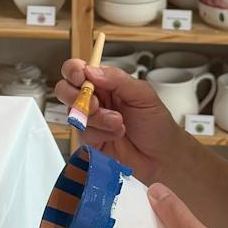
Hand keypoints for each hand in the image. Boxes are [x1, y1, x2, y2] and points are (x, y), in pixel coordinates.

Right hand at [53, 60, 186, 185]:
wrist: (162, 158)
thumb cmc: (156, 124)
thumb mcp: (143, 95)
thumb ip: (117, 79)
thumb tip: (90, 70)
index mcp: (105, 83)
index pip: (78, 70)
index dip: (73, 71)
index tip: (80, 77)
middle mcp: (94, 100)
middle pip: (65, 90)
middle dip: (77, 97)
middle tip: (97, 104)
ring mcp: (90, 121)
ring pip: (73, 113)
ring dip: (97, 118)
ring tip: (119, 123)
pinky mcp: (89, 141)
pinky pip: (82, 133)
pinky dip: (99, 133)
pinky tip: (115, 135)